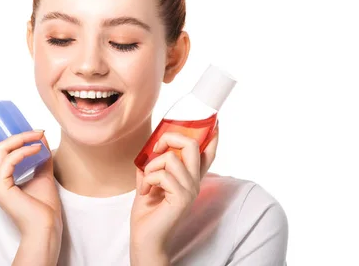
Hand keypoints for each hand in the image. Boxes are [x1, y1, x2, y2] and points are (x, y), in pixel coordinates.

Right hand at [0, 106, 62, 238]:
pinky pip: (10, 160)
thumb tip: (40, 135)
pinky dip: (24, 150)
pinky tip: (38, 148)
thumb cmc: (43, 204)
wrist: (46, 226)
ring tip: (37, 134)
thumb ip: (38, 154)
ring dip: (19, 137)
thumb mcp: (41, 171)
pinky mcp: (1, 187)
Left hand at [130, 122, 218, 258]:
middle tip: (156, 148)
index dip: (211, 134)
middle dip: (169, 138)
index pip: (207, 152)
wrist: (145, 237)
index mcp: (190, 176)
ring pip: (171, 158)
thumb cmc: (147, 209)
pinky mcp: (182, 198)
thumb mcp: (150, 179)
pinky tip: (146, 191)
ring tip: (147, 182)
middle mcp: (195, 181)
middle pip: (191, 145)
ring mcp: (190, 190)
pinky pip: (163, 174)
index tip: (213, 120)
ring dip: (151, 166)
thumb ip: (156, 162)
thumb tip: (155, 144)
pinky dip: (148, 179)